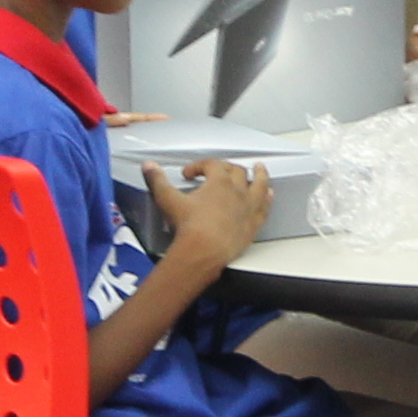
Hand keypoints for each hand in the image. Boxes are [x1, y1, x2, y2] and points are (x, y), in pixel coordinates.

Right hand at [149, 155, 271, 268]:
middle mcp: (237, 191)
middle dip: (228, 167)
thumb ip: (158, 181)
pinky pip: (265, 207)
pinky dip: (267, 199)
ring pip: (260, 184)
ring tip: (260, 169)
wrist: (204, 251)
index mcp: (218, 182)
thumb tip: (149, 166)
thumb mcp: (168, 200)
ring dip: (260, 175)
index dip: (199, 166)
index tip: (190, 173)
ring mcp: (248, 207)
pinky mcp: (253, 224)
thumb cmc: (189, 227)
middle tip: (223, 169)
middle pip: (237, 171)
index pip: (211, 165)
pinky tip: (268, 196)